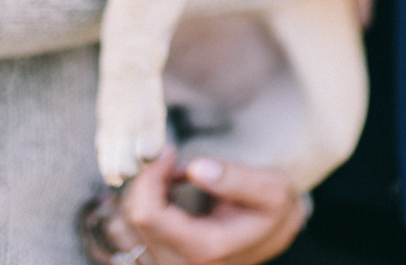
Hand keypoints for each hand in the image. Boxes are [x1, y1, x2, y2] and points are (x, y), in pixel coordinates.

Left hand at [103, 148, 308, 264]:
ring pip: (128, 227)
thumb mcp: (270, 189)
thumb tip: (195, 169)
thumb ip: (235, 179)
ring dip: (143, 193)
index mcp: (205, 249)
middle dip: (146, 180)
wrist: (277, 228)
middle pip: (135, 219)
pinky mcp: (167, 261)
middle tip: (170, 156)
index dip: (150, 176)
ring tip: (170, 173)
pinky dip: (141, 207)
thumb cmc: (274, 206)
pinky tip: (165, 190)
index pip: (149, 215)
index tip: (169, 151)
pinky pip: (133, 235)